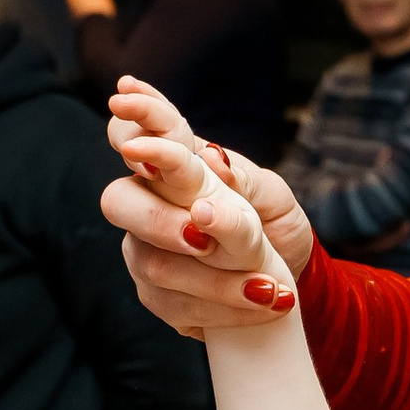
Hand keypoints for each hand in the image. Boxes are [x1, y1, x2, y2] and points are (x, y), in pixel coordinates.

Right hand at [103, 81, 314, 332]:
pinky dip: (218, 307)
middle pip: (118, 201)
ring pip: (148, 261)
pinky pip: (170, 303)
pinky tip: (257, 303)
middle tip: (204, 240)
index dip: (135, 118)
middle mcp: (151, 202)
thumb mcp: (274, 196)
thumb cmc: (275, 226)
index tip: (127, 102)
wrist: (290, 281)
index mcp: (179, 168)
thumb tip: (211, 158)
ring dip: (210, 279)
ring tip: (266, 286)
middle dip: (159, 221)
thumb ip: (243, 179)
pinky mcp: (157, 293)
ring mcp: (146, 248)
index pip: (141, 133)